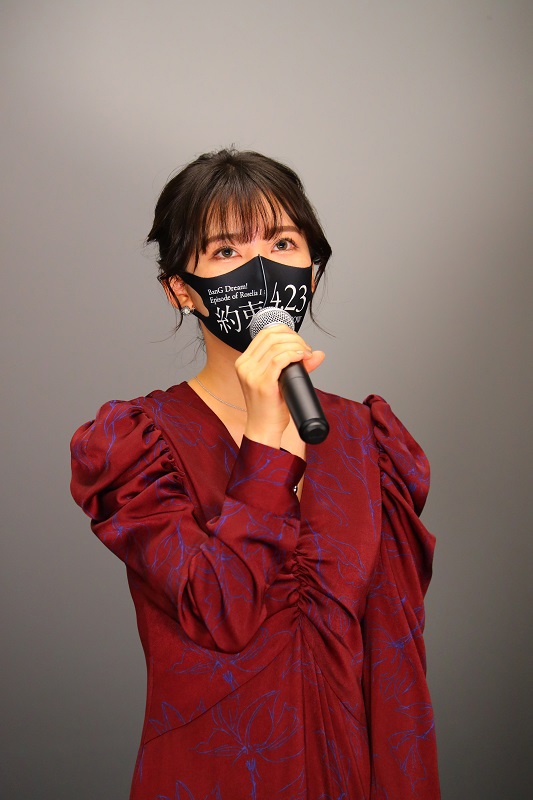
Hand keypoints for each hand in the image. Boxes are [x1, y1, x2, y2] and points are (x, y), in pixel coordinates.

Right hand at [235, 324, 324, 448]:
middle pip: (271, 336)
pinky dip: (294, 354)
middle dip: (294, 338)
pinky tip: (303, 357)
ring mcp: (251, 374)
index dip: (286, 332)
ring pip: (277, 346)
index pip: (264, 334)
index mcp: (244, 361)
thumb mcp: (280, 380)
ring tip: (307, 355)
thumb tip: (318, 354)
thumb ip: (296, 365)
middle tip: (306, 350)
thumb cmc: (270, 406)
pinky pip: (279, 359)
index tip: (299, 342)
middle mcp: (244, 365)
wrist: (264, 428)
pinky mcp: (262, 383)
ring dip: (297, 346)